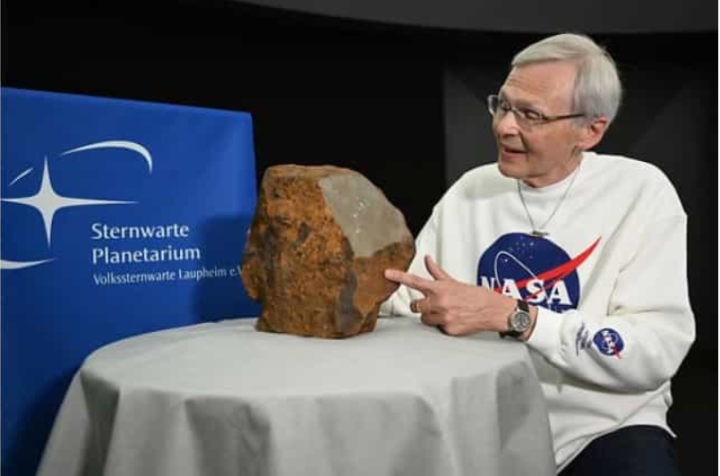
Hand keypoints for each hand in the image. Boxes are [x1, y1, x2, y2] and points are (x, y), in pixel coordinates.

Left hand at [384, 255, 516, 335]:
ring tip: (446, 312)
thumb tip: (427, 259)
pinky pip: (437, 329)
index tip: (386, 273)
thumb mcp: (454, 282)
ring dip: (431, 316)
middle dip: (422, 305)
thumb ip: (436, 272)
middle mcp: (440, 302)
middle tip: (433, 304)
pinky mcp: (449, 330)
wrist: (493, 310)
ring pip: (424, 319)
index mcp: (440, 288)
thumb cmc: (475, 295)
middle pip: (415, 306)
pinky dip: (443, 325)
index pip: (415, 280)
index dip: (399, 276)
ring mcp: (444, 317)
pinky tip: (454, 320)